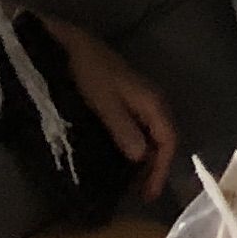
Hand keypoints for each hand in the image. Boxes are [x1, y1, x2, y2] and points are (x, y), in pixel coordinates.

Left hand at [43, 18, 176, 198]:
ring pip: (150, 135)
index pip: (168, 141)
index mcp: (151, 102)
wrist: (68, 42)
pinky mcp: (123, 100)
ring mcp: (137, 100)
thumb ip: (122, 128)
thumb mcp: (103, 101)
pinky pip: (137, 129)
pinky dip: (134, 147)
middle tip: (140, 194)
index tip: (148, 195)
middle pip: (163, 140)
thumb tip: (141, 158)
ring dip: (144, 159)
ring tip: (131, 183)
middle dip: (155, 168)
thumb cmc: (86, 70)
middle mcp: (151, 101)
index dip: (161, 169)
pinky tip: (119, 158)